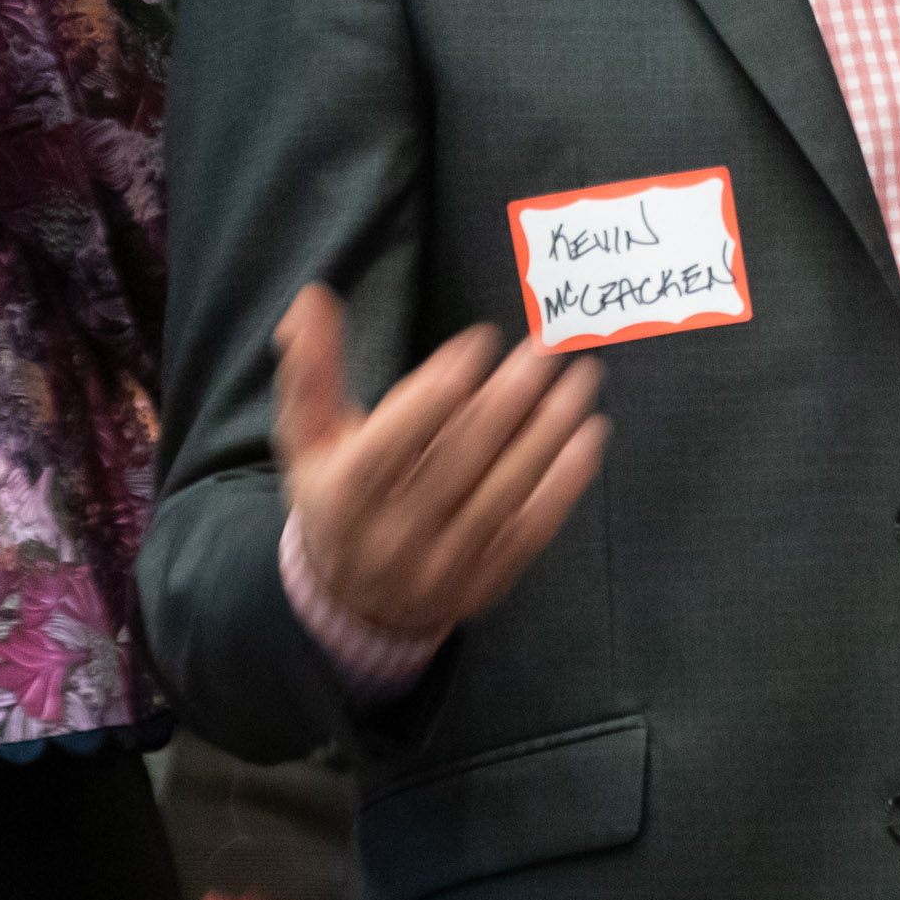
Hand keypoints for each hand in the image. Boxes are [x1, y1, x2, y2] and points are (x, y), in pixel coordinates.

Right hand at [271, 283, 609, 641]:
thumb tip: (312, 298)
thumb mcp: (309, 440)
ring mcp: (442, 563)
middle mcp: (391, 536)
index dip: (438, 387)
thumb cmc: (336, 496)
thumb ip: (311, 369)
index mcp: (342, 497)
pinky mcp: (485, 579)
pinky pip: (533, 526)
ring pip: (505, 489)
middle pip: (459, 458)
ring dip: (549, 428)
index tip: (479, 340)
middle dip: (508, 396)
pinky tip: (589, 434)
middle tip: (545, 348)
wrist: (352, 602)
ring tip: (581, 378)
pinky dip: (566, 479)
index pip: (393, 439)